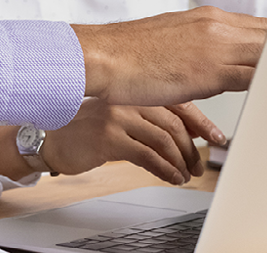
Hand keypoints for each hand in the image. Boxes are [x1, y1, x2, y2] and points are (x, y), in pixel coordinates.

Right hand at [41, 100, 222, 183]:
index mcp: (132, 89)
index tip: (217, 138)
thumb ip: (147, 118)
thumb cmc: (84, 128)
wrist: (49, 137)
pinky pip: (148, 156)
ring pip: (164, 140)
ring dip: (181, 162)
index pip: (177, 102)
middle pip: (174, 123)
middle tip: (199, 165)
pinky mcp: (108, 137)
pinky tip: (171, 177)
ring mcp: (117, 116)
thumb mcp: (118, 116)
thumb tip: (185, 132)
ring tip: (185, 175)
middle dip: (192, 149)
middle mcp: (126, 98)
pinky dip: (166, 170)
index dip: (201, 122)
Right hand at [72, 6, 266, 105]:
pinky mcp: (210, 71)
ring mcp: (215, 46)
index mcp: (208, 17)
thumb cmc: (129, 54)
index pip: (261, 26)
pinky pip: (256, 75)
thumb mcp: (173, 41)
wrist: (102, 56)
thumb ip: (202, 46)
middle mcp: (216, 25)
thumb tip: (218, 61)